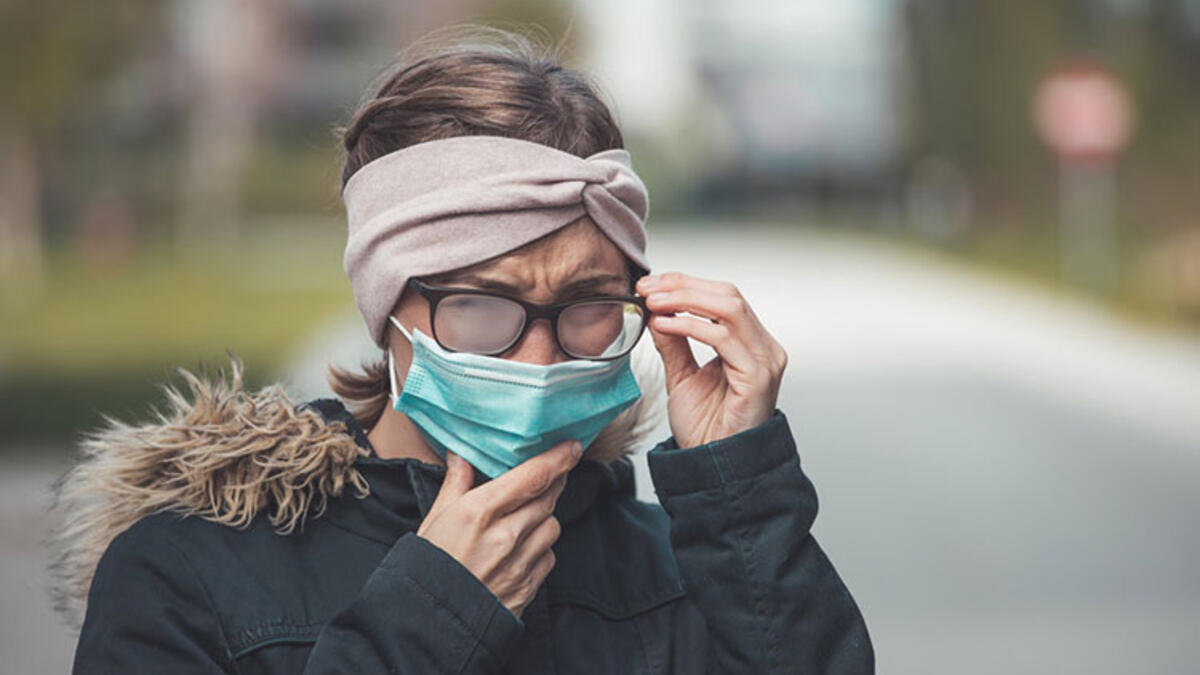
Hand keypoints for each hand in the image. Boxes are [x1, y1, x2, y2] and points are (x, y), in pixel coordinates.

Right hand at [416, 441, 581, 618]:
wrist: (429, 624)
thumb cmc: (428, 567)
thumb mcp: (435, 519)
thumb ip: (455, 483)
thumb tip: (461, 453)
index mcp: (480, 512)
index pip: (533, 476)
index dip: (558, 458)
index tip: (571, 446)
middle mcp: (506, 535)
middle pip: (548, 498)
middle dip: (554, 482)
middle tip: (552, 472)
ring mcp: (520, 563)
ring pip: (552, 525)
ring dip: (545, 516)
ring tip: (524, 515)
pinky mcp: (529, 587)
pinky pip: (549, 556)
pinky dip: (541, 547)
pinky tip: (522, 547)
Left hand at [636, 271, 787, 447]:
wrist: (714, 467)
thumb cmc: (705, 428)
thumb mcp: (681, 375)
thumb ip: (673, 343)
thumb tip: (656, 310)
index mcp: (750, 343)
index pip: (722, 296)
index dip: (685, 284)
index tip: (649, 285)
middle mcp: (764, 347)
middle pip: (728, 294)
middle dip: (683, 286)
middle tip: (647, 288)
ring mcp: (765, 360)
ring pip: (729, 308)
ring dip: (685, 299)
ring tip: (653, 302)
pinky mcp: (758, 375)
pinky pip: (723, 337)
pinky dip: (690, 326)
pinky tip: (664, 325)